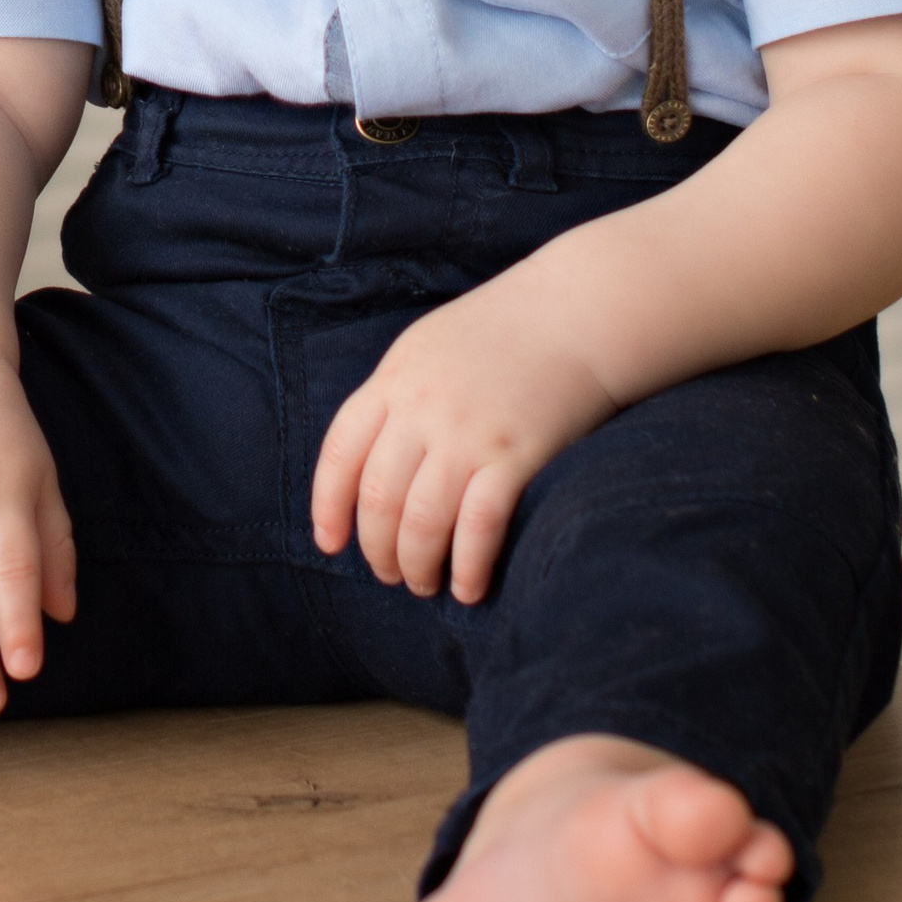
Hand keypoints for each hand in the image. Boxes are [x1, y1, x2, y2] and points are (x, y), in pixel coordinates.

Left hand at [311, 301, 619, 605]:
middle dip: (377, 548)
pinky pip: (479, 526)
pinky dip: (468, 565)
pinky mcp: (515, 455)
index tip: (330, 544)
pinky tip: (468, 588)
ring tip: (422, 584)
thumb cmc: (499, 333)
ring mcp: (468, 434)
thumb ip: (394, 399)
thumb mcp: (425, 349)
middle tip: (388, 574)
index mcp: (393, 381)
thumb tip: (369, 463)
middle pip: (378, 497)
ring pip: (422, 520)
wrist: (574, 313)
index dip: (327, 507)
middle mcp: (422, 410)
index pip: (340, 453)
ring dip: (416, 565)